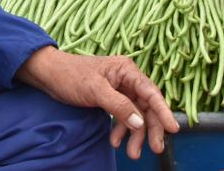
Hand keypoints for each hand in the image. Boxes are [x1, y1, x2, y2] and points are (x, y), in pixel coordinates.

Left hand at [17, 46, 178, 158]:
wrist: (49, 74)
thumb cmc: (71, 76)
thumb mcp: (95, 91)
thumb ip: (118, 106)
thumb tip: (140, 122)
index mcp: (127, 70)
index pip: (151, 92)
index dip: (163, 111)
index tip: (173, 129)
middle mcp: (127, 78)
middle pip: (146, 106)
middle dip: (150, 128)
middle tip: (154, 148)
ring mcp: (119, 88)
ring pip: (135, 113)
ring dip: (135, 133)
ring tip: (131, 152)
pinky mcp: (110, 98)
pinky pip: (123, 115)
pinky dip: (121, 129)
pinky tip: (116, 141)